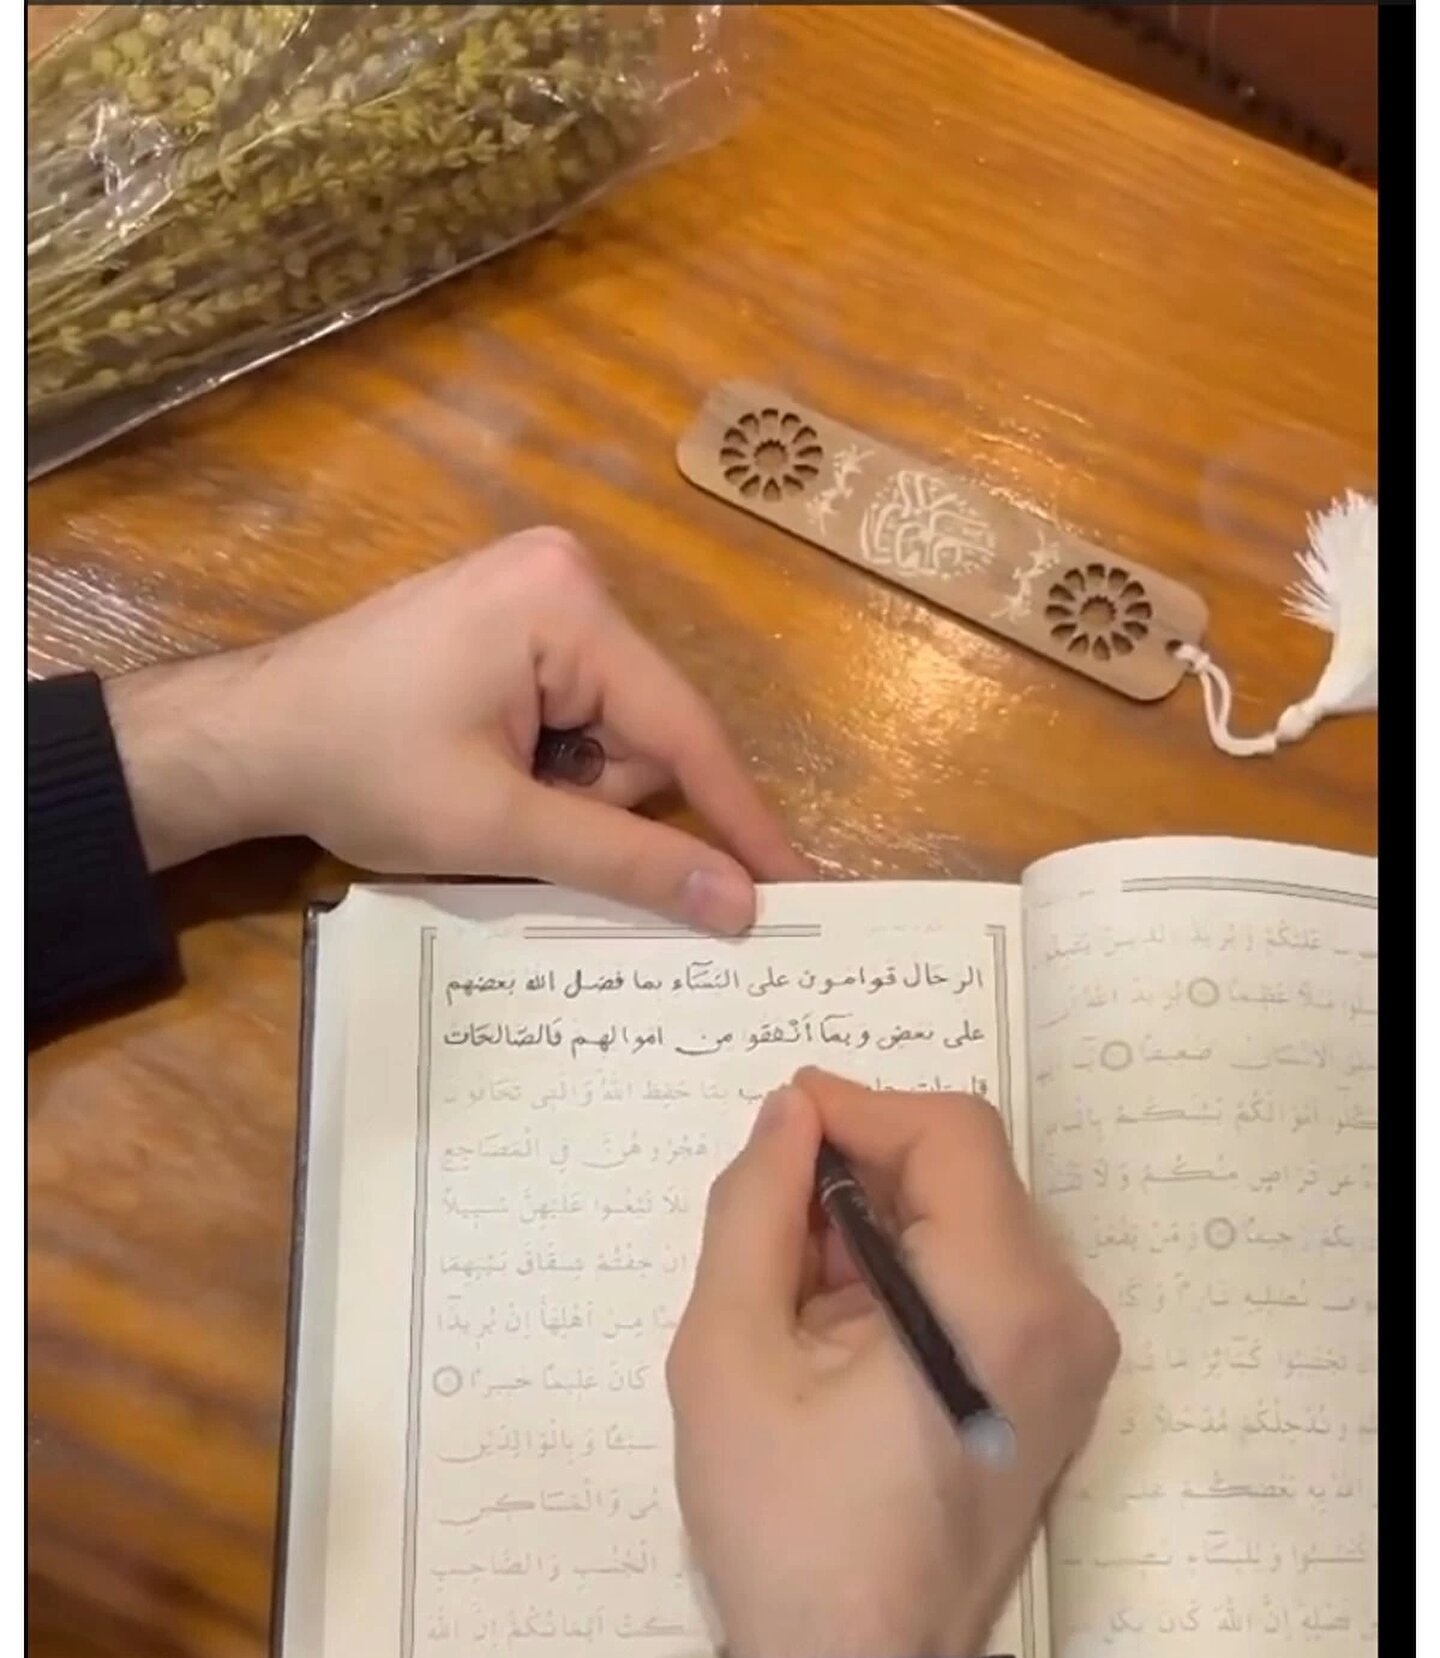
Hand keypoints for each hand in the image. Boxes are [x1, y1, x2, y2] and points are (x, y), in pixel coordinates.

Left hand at [103, 527, 805, 929]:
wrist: (246, 738)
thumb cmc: (362, 770)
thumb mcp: (500, 826)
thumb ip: (626, 861)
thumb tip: (739, 904)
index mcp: (570, 605)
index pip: (687, 731)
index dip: (741, 820)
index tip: (799, 887)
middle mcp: (568, 578)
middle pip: (648, 731)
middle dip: (602, 798)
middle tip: (517, 820)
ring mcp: (537, 595)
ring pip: (612, 733)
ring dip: (568, 788)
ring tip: (483, 793)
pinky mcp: (512, 623)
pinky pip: (574, 715)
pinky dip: (546, 766)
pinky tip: (481, 772)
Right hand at [667, 1071, 1118, 1657]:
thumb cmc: (786, 1526)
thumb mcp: (729, 1355)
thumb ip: (754, 1210)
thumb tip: (791, 1115)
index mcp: (1003, 1305)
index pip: (951, 1136)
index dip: (857, 1111)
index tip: (776, 1133)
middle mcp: (1067, 1317)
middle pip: (969, 1173)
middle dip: (863, 1174)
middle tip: (769, 1236)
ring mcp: (1075, 1356)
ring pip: (977, 1219)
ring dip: (884, 1224)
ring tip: (798, 1299)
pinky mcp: (1060, 1386)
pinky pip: (989, 1278)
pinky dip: (915, 1271)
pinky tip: (845, 1333)